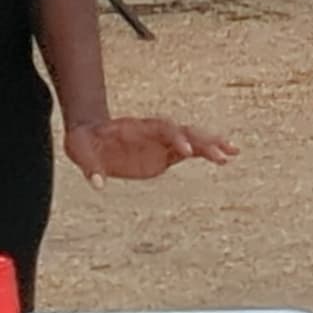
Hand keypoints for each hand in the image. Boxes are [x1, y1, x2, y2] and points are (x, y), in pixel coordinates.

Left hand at [66, 117, 236, 182]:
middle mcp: (154, 133)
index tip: (186, 151)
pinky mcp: (167, 154)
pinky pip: (193, 151)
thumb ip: (90, 166)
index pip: (161, 130)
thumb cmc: (83, 142)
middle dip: (203, 140)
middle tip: (221, 152)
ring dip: (212, 144)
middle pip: (184, 132)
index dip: (175, 138)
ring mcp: (163, 142)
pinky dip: (209, 153)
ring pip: (193, 139)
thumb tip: (98, 184)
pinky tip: (225, 159)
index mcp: (137, 128)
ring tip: (233, 152)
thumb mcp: (79, 150)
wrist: (90, 137)